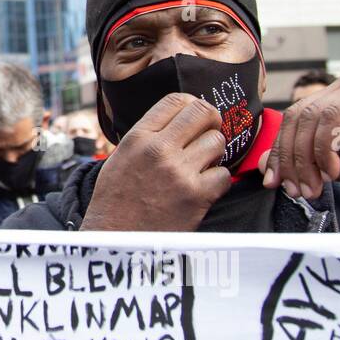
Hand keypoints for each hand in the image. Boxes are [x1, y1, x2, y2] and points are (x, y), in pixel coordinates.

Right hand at [81, 93, 230, 231]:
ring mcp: (179, 172)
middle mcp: (158, 149)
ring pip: (217, 142)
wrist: (116, 239)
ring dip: (214, 154)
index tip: (194, 118)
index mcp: (138, 137)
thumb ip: (148, 136)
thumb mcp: (122, 157)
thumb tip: (178, 119)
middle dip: (211, 122)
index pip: (176, 100)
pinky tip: (203, 188)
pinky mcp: (196, 196)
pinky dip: (217, 182)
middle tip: (208, 135)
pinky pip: (223, 175)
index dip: (192, 105)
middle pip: (203, 113)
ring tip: (201, 166)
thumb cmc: (117, 200)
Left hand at [260, 71, 339, 197]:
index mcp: (336, 99)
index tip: (275, 183)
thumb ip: (308, 162)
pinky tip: (336, 171)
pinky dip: (326, 147)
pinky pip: (334, 117)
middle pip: (296, 117)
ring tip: (317, 187)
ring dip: (307, 158)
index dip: (279, 152)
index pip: (293, 120)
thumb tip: (266, 166)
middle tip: (297, 190)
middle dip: (290, 158)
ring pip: (310, 117)